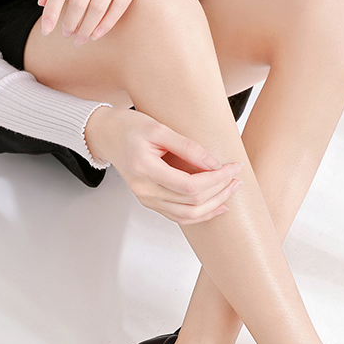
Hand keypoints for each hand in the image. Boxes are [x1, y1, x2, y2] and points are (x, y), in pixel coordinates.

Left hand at [38, 0, 143, 44]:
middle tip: (66, 35)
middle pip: (79, 0)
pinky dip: (107, 23)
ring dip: (86, 28)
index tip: (46, 30)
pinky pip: (120, 5)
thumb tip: (43, 2)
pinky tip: (96, 35)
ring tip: (79, 40)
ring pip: (98, 7)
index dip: (52, 11)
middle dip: (70, 22)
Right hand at [85, 107, 243, 224]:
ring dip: (213, 206)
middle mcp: (144, 190)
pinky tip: (217, 206)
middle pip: (191, 203)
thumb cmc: (129, 127)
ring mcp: (146, 200)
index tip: (232, 167)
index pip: (189, 186)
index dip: (215, 179)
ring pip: (187, 215)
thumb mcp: (159, 128)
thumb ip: (187, 147)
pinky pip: (179, 217)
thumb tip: (214, 163)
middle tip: (236, 178)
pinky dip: (200, 214)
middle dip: (219, 192)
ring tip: (231, 191)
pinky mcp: (150, 202)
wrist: (107, 136)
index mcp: (144, 169)